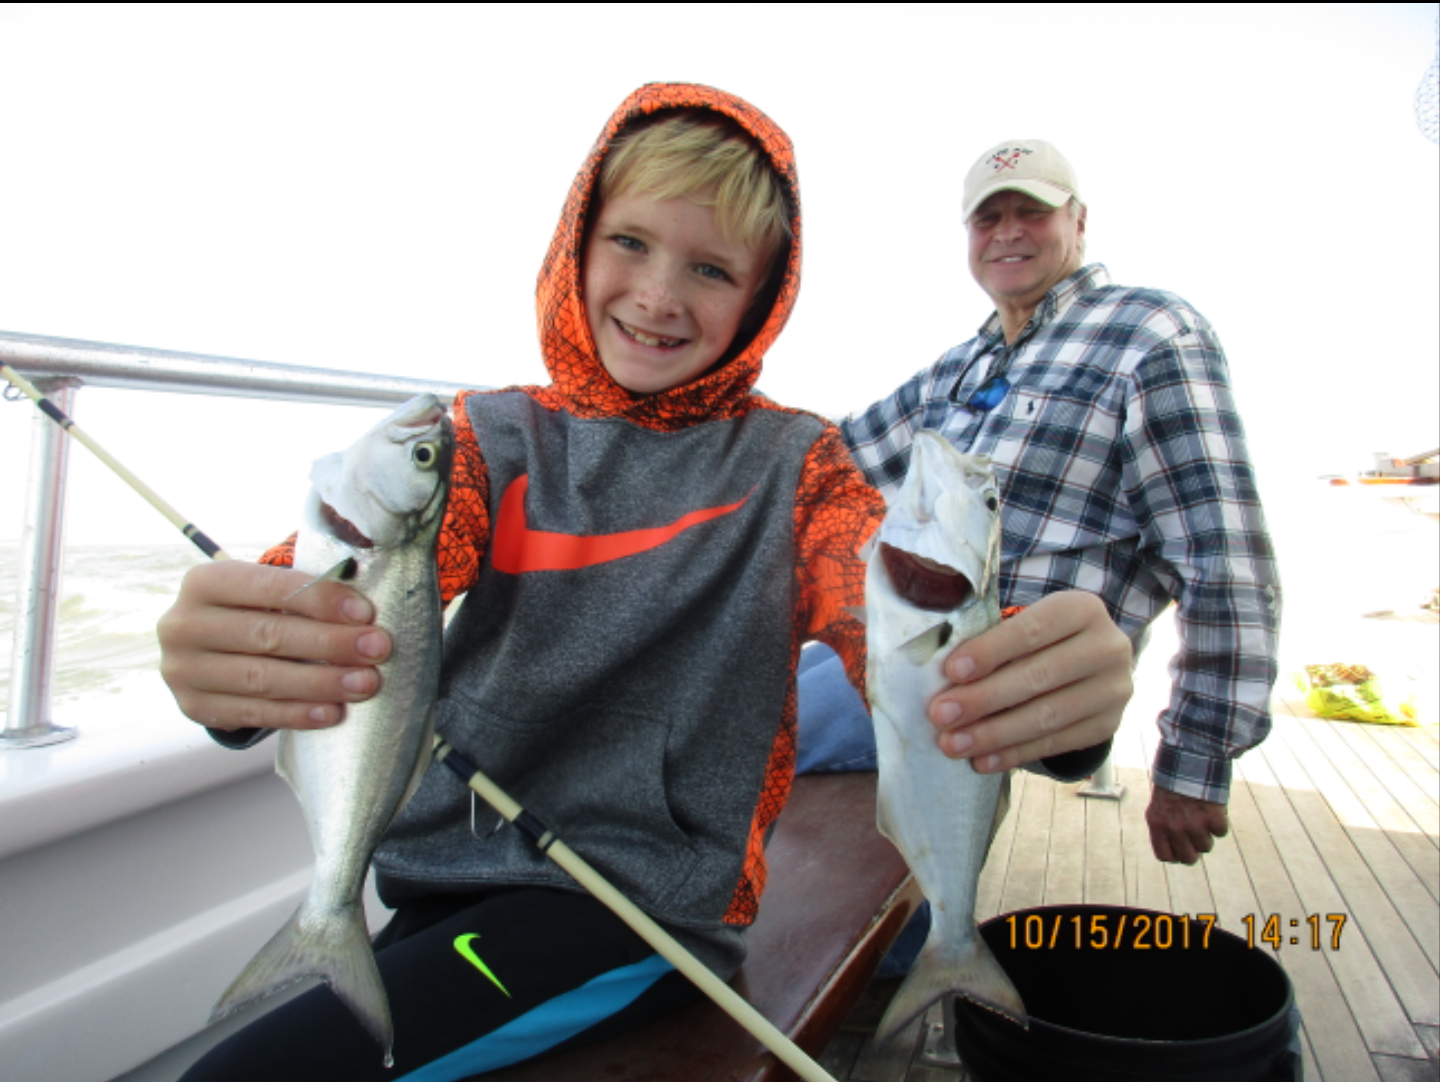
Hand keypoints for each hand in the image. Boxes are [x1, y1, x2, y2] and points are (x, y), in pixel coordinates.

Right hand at [158, 560, 391, 731]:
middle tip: (376, 648)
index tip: (364, 612)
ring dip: (320, 682)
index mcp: (204, 582)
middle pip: (266, 635)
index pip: (268, 587)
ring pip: (261, 678)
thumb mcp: (265, 592)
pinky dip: (297, 713)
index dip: (319, 599)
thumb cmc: (253, 613)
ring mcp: (183, 670)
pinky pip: (253, 713)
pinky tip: (332, 712)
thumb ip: (304, 592)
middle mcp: (183, 624)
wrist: (208, 653)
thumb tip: (362, 609)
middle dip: (329, 643)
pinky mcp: (194, 707)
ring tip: (364, 683)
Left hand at [926, 591, 1131, 772]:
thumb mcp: (1024, 625)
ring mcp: (1113, 689)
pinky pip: (1056, 743)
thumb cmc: (1040, 641)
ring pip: (1047, 716)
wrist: (1090, 665)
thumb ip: (990, 641)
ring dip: (993, 734)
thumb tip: (938, 675)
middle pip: (1039, 676)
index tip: (951, 671)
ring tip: (952, 744)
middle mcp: (1107, 647)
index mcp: (1081, 609)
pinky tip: (982, 760)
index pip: (1032, 630)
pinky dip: (1014, 753)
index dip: (991, 651)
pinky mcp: (1109, 725)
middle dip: (983, 698)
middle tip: (940, 714)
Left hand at [1145, 784, 1228, 863]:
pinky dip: (1220, 821)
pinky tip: (1213, 807)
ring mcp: (1193, 824)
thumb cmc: (1174, 779)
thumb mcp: (1160, 802)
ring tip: (1202, 814)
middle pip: (1188, 858)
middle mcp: (1173, 827)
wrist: (1189, 756)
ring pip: (1206, 846)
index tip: (1182, 847)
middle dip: (1194, 850)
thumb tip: (1176, 846)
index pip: (1165, 856)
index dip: (1176, 854)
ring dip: (1208, 833)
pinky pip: (1221, 832)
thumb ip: (1165, 824)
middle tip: (1197, 836)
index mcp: (1156, 822)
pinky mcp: (1212, 818)